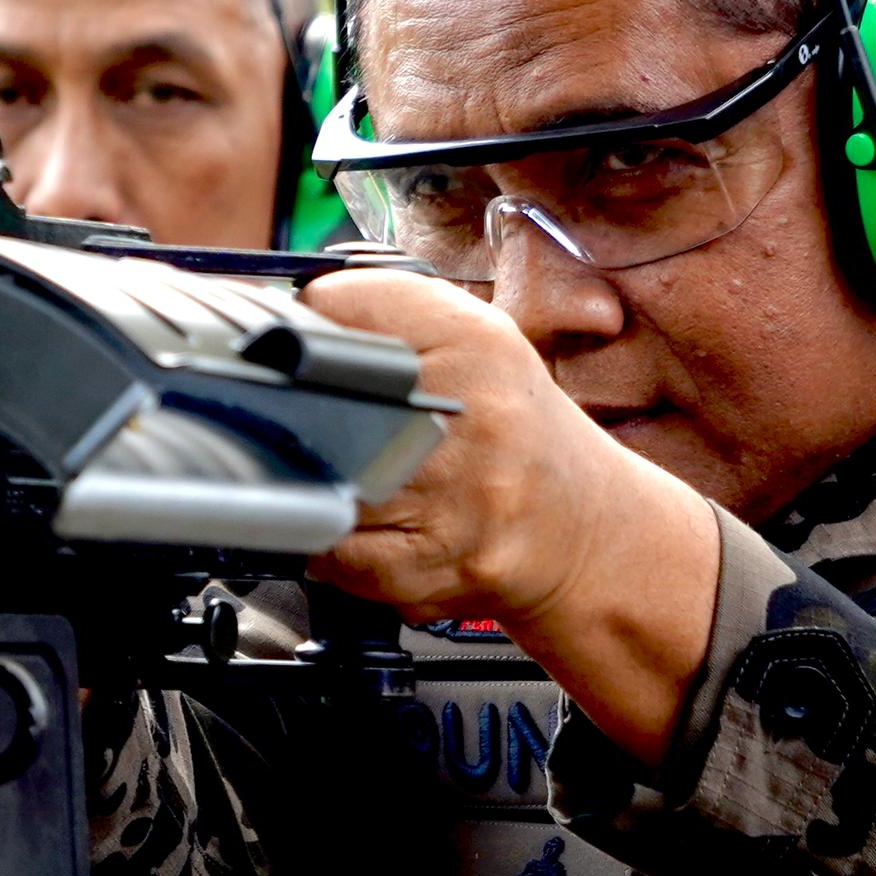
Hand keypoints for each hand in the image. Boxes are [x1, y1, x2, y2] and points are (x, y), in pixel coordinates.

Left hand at [296, 268, 724, 764]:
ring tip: (353, 478)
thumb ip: (388, 315)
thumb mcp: (473, 342)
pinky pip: (336, 555)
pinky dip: (333, 545)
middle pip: (316, 404)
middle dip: (300, 418)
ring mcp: (457, 498)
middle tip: (315, 425)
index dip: (304, 332)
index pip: (341, 309)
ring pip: (322, 484)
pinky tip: (366, 528)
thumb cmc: (514, 430)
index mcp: (477, 345)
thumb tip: (292, 313)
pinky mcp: (438, 566)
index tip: (295, 349)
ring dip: (317, 485)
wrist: (584, 525)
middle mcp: (473, 417)